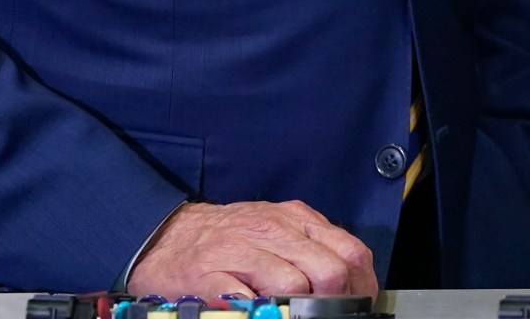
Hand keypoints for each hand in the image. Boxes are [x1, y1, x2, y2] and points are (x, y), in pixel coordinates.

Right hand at [128, 199, 379, 297]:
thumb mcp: (280, 231)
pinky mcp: (207, 274)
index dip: (361, 287)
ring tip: (291, 314)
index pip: (350, 252)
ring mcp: (239, 251)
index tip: (357, 307)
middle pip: (328, 270)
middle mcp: (272, 230)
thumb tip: (351, 285)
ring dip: (298, 309)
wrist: (169, 235)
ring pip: (292, 284)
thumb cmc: (231, 237)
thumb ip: (314, 250)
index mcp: (296, 220)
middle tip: (325, 316)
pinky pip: (243, 298)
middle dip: (334, 302)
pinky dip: (257, 312)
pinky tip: (258, 314)